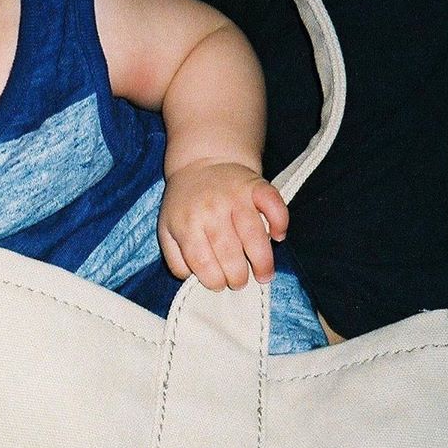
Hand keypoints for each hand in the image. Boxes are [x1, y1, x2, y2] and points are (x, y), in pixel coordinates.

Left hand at [159, 160, 287, 289]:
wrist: (201, 161)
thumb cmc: (184, 203)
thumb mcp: (167, 229)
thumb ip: (175, 257)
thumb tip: (191, 279)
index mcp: (187, 224)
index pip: (201, 260)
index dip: (213, 279)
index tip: (220, 285)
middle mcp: (212, 210)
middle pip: (229, 251)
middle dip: (238, 275)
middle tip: (241, 284)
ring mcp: (236, 197)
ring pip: (254, 233)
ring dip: (262, 260)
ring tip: (264, 275)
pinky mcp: (257, 185)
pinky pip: (274, 204)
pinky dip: (280, 222)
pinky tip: (278, 236)